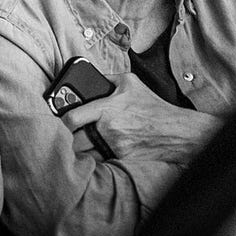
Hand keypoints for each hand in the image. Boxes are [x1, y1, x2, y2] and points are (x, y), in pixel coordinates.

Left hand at [60, 73, 214, 163]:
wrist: (175, 130)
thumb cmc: (152, 106)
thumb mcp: (130, 82)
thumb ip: (108, 78)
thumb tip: (90, 76)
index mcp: (106, 108)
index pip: (72, 118)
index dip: (62, 120)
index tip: (61, 120)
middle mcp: (107, 128)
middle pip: (74, 139)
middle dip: (70, 136)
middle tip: (69, 132)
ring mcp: (114, 145)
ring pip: (84, 152)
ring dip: (80, 148)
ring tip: (81, 141)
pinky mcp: (121, 157)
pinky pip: (98, 159)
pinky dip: (94, 156)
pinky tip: (94, 149)